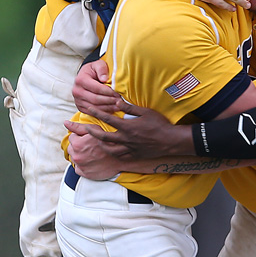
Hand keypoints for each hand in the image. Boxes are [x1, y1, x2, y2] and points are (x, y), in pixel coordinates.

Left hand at [65, 103, 191, 158]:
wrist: (170, 141)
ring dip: (101, 144)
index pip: (107, 119)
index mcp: (127, 127)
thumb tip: (116, 101)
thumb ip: (129, 107)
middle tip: (85, 128)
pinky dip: (113, 153)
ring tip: (96, 140)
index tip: (88, 110)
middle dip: (92, 132)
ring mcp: (129, 149)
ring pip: (109, 148)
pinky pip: (119, 156)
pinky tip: (111, 150)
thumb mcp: (145, 112)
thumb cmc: (159, 124)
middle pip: (103, 137)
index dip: (96, 113)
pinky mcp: (134, 155)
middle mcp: (125, 139)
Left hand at [66, 123, 123, 179]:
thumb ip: (78, 126)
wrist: (121, 157)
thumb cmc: (110, 141)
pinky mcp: (85, 174)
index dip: (81, 137)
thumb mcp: (95, 129)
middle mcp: (76, 155)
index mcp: (77, 144)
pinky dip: (83, 166)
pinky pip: (78, 169)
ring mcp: (80, 166)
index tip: (89, 139)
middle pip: (72, 148)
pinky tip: (91, 162)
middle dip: (79, 147)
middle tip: (91, 147)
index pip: (72, 137)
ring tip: (92, 154)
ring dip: (80, 156)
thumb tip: (65, 123)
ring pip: (75, 158)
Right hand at [73, 60, 129, 115]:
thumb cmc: (94, 70)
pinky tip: (112, 109)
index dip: (109, 92)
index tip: (118, 93)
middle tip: (120, 101)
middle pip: (95, 99)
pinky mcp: (80, 107)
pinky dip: (103, 112)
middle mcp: (76, 91)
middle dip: (109, 101)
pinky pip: (93, 112)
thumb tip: (104, 78)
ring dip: (108, 108)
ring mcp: (77, 100)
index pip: (96, 88)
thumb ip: (102, 69)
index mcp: (80, 80)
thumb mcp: (98, 64)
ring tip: (119, 106)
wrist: (86, 76)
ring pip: (95, 107)